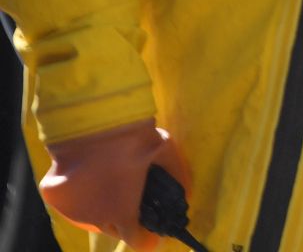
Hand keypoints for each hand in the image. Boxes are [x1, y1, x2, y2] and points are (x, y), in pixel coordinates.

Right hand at [39, 119, 190, 250]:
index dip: (147, 236)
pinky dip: (77, 192)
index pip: (138, 242)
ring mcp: (72, 209)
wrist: (95, 124)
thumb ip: (177, 178)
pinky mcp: (53, 196)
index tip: (151, 230)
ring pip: (89, 216)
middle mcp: (96, 219)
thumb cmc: (134, 140)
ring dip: (99, 206)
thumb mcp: (166, 154)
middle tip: (128, 196)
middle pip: (113, 229)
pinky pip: (68, 200)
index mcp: (124, 215)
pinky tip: (87, 177)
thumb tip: (188, 195)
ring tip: (109, 183)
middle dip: (123, 218)